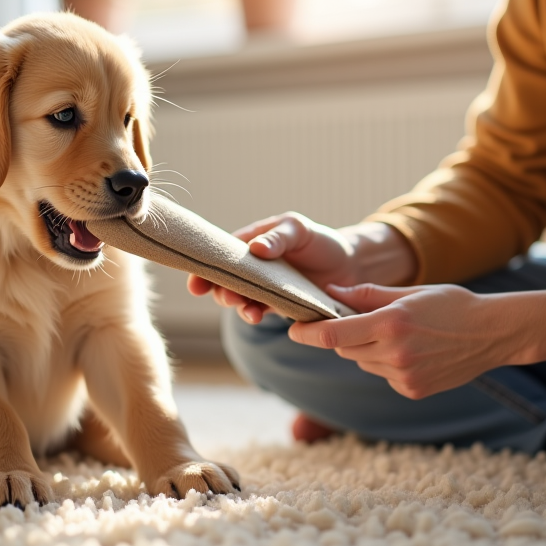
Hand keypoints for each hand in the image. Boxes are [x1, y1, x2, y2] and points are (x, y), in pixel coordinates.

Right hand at [187, 213, 361, 322]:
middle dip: (221, 291)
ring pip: (241, 299)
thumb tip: (256, 248)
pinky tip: (258, 316)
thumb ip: (279, 238)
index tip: (196, 283)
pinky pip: (260, 311)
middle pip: (226, 281)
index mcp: (251, 243)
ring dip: (239, 306)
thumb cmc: (320, 241)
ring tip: (248, 311)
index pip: (221, 254)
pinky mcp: (277, 306)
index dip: (204, 268)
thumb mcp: (299, 230)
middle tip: (229, 296)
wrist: (350, 267)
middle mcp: (253, 268)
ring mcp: (263, 289)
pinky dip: (255, 314)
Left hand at [287, 283, 545, 398]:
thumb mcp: (409, 292)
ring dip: (366, 349)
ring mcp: (404, 376)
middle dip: (343, 335)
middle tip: (356, 319)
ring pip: (363, 362)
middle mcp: (395, 353)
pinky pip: (383, 375)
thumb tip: (330, 292)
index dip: (308, 333)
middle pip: (345, 348)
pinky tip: (412, 350)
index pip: (333, 334)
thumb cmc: (451, 304)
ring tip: (397, 333)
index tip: (293, 329)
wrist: (493, 333)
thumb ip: (366, 295)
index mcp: (391, 324)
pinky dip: (386, 363)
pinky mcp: (412, 390)